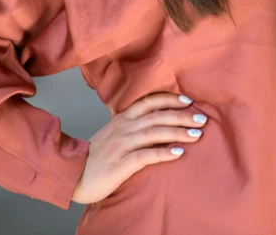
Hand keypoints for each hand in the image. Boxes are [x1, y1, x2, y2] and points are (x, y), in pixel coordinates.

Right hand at [71, 92, 207, 204]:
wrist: (73, 175)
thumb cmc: (96, 156)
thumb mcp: (113, 134)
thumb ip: (131, 126)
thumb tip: (156, 122)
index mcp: (122, 119)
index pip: (149, 102)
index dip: (170, 99)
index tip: (189, 100)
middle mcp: (124, 128)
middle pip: (157, 116)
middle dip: (182, 116)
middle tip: (202, 119)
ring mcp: (122, 145)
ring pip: (155, 133)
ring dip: (178, 132)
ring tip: (197, 134)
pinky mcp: (121, 164)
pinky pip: (146, 155)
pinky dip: (164, 152)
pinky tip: (179, 153)